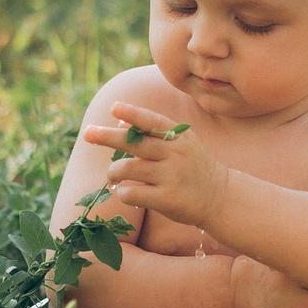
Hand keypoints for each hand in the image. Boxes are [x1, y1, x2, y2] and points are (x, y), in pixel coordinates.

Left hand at [79, 102, 231, 228]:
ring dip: (113, 172)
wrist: (220, 197)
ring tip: (113, 176)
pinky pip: (132, 192)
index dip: (133, 114)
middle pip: (135, 143)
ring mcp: (172, 176)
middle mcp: (176, 154)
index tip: (114, 107)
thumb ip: (155, 133)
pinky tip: (126, 192)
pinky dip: (122, 192)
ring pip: (128, 169)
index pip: (153, 121)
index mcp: (180, 136)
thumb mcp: (182, 143)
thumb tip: (120, 121)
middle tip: (87, 133)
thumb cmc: (194, 166)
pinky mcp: (167, 199)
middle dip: (108, 137)